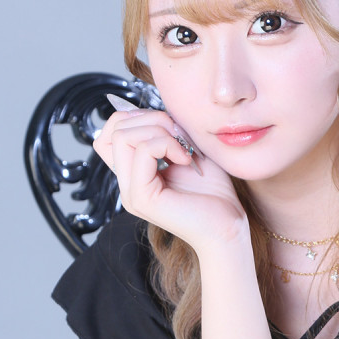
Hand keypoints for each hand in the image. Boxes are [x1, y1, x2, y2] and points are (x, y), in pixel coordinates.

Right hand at [95, 108, 247, 252]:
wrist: (227, 227)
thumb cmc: (214, 193)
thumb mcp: (187, 151)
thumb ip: (166, 133)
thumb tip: (150, 111)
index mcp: (134, 174)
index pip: (110, 133)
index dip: (137, 118)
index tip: (170, 127)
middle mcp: (127, 184)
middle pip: (114, 130)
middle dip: (151, 119)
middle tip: (180, 136)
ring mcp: (131, 193)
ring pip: (123, 136)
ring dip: (160, 131)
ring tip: (184, 149)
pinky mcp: (141, 198)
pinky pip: (142, 151)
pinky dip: (168, 145)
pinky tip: (187, 160)